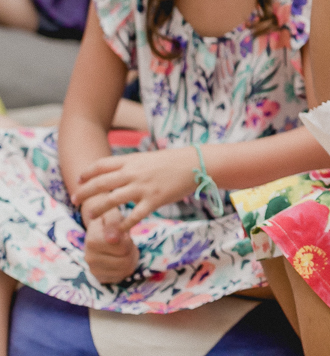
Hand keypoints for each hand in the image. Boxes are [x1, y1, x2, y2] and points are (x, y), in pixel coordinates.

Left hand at [73, 148, 200, 231]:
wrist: (196, 164)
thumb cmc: (173, 161)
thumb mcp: (148, 158)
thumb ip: (132, 165)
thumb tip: (116, 172)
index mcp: (132, 161)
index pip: (102, 165)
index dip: (87, 173)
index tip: (79, 180)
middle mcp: (134, 173)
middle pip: (101, 183)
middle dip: (85, 192)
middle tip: (75, 200)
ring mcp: (143, 187)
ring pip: (113, 200)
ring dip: (99, 209)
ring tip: (90, 216)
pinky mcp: (154, 200)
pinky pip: (134, 215)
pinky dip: (124, 225)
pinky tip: (117, 232)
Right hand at [84, 207, 138, 284]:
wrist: (99, 231)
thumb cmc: (110, 222)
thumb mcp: (113, 215)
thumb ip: (114, 224)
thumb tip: (113, 239)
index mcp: (92, 241)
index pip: (122, 247)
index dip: (128, 240)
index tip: (123, 234)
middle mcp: (89, 258)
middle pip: (125, 260)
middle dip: (131, 250)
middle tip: (127, 242)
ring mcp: (93, 269)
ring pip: (126, 269)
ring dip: (131, 258)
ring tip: (125, 249)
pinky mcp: (100, 278)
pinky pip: (121, 276)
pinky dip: (127, 268)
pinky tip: (122, 258)